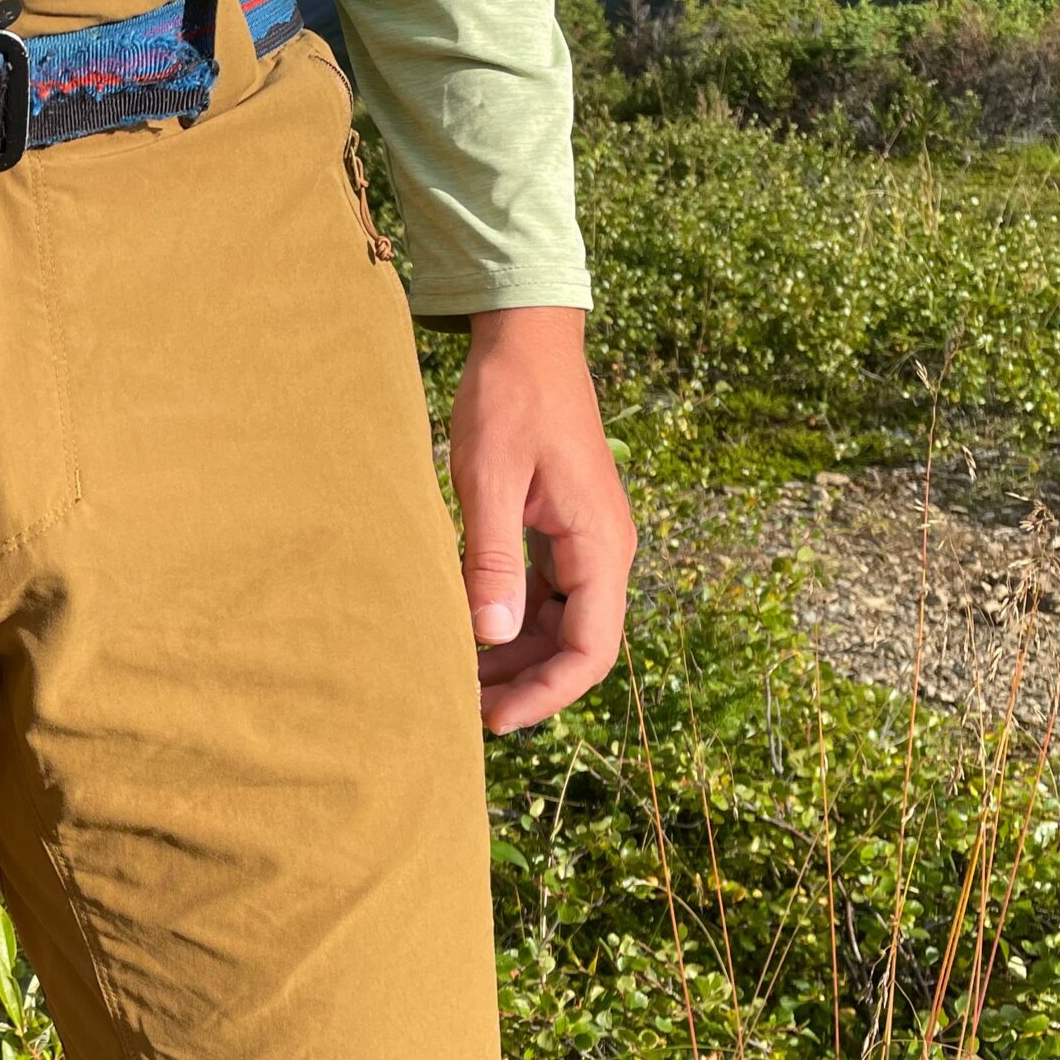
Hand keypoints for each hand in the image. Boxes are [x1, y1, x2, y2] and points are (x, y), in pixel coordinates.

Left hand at [448, 307, 635, 733]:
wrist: (526, 340)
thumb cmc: (509, 399)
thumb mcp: (490, 480)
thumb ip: (492, 559)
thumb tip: (491, 637)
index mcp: (600, 545)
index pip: (590, 650)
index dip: (546, 695)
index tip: (493, 719)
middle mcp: (603, 551)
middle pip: (576, 647)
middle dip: (525, 684)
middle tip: (460, 708)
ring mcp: (583, 543)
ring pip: (558, 626)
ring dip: (514, 658)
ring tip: (456, 677)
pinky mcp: (560, 531)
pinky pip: (543, 596)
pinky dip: (508, 622)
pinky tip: (465, 632)